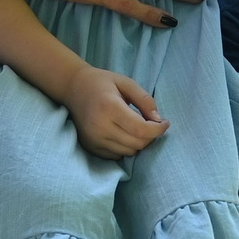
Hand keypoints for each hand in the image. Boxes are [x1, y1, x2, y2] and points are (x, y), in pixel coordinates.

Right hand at [49, 61, 167, 159]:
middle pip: (137, 143)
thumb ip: (145, 100)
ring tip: (135, 127)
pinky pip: (117, 156)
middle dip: (150, 136)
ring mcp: (94, 139)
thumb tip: (158, 120)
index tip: (165, 122)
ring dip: (138, 142)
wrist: (73, 88)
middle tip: (150, 123)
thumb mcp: (126, 83)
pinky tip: (122, 133)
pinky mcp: (90, 147)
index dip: (158, 130)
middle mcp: (100, 127)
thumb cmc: (102, 83)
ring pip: (129, 152)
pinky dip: (125, 147)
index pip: (141, 130)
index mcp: (109, 108)